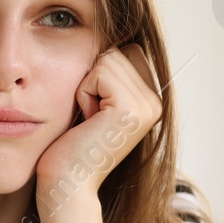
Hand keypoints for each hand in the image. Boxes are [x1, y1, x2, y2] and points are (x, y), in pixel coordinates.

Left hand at [35, 44, 161, 207]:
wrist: (67, 184)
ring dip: (85, 86)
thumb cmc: (70, 146)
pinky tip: (87, 121)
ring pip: (107, 59)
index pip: (126, 51)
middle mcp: (155, 101)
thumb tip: (106, 38)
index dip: (99, 72)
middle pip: (116, 51)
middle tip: (89, 117)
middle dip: (91, 79)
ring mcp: (147, 105)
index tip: (93, 108)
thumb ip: (108, 78)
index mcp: (150, 99)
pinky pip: (98, 72)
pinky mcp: (131, 107)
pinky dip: (83, 93)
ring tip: (88, 120)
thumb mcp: (94, 105)